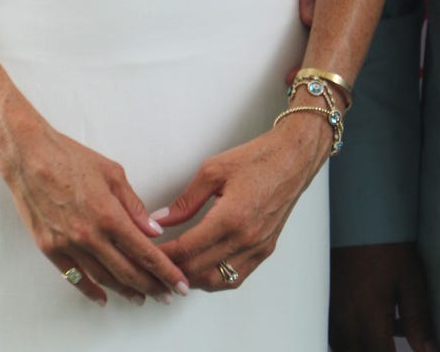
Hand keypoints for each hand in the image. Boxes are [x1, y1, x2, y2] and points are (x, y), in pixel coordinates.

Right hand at [0, 115, 189, 306]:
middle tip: (166, 294)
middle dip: (151, 286)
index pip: (146, 252)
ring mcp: (68, 244)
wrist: (28, 154)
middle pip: (128, 272)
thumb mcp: (111, 172)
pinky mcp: (49, 248)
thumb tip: (152, 230)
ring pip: (104, 278)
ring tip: (140, 297)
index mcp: (109, 215)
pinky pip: (75, 277)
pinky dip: (91, 291)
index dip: (166, 271)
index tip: (179, 283)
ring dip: (125, 291)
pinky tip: (103, 297)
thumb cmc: (69, 156)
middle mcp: (90, 235)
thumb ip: (134, 204)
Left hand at [156, 111, 328, 291]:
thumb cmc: (255, 159)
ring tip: (174, 270)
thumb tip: (161, 219)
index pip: (188, 248)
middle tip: (154, 264)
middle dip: (173, 270)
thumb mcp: (212, 170)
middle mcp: (246, 239)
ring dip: (194, 280)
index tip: (147, 253)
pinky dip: (216, 279)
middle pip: (200, 270)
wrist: (292, 160)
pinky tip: (202, 270)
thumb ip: (185, 200)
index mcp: (230, 218)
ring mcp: (257, 248)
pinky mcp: (265, 250)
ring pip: (218, 280)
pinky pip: (237, 277)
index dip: (164, 255)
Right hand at [329, 243, 437, 351]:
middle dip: (373, 350)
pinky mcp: (325, 292)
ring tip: (376, 331)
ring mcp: (332, 303)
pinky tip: (358, 320)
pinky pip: (331, 326)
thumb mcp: (410, 280)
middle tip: (386, 338)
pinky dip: (344, 334)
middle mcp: (345, 314)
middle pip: (356, 351)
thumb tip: (425, 349)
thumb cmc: (386, 244)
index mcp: (369, 314)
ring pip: (341, 342)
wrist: (357, 212)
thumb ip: (417, 319)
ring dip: (357, 345)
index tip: (396, 348)